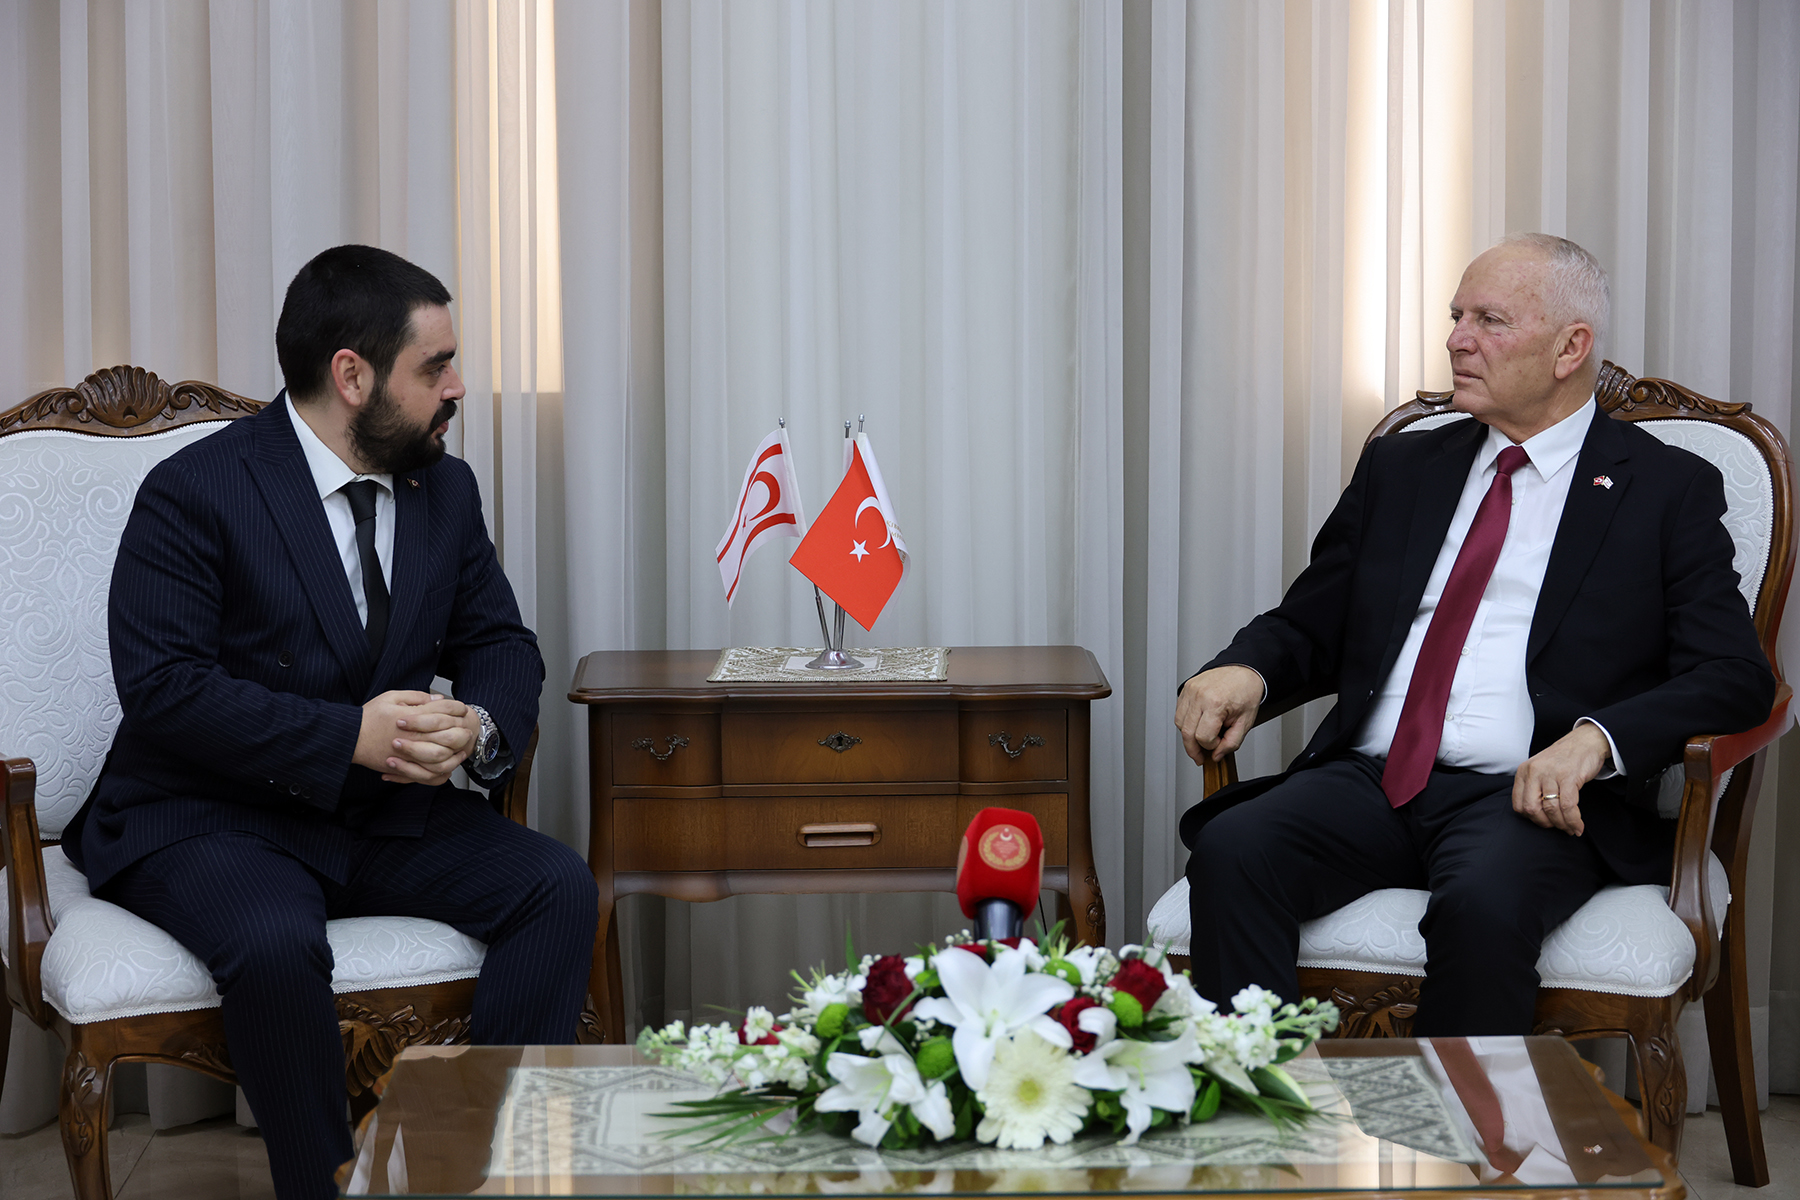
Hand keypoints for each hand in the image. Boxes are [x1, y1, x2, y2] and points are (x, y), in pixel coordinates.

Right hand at [354, 691, 478, 786]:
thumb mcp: (391, 697)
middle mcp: (415, 738)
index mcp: (413, 718)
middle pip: (449, 737)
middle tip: (467, 731)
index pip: (444, 711)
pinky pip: (428, 776)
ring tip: (461, 751)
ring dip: (455, 755)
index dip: (457, 708)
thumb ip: (417, 697)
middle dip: (462, 733)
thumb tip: (438, 699)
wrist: (351, 738)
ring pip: (442, 759)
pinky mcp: (404, 768)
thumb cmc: (369, 717)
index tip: (462, 708)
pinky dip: (440, 773)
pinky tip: (446, 768)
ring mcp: (410, 755)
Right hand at [1174, 665, 1263, 765]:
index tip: (1220, 743)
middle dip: (1194, 749)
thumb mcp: (1245, 722)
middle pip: (1186, 732)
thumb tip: (1216, 755)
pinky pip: (1179, 712)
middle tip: (1200, 756)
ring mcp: (1190, 690)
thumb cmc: (1246, 692)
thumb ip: (1231, 743)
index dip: (1211, 746)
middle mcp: (1199, 695)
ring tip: (1202, 736)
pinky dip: (1186, 722)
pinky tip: (1197, 723)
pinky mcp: (1186, 688)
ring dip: (1188, 735)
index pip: (1203, 737)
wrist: (1243, 671)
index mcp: (1215, 703)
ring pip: (1179, 723)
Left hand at [1511, 724, 1610, 836]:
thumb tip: (1537, 817)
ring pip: (1551, 809)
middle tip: (1558, 827)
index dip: (1531, 818)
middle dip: (1545, 824)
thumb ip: (1534, 789)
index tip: (1544, 822)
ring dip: (1563, 824)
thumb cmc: (1563, 759)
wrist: (1585, 741)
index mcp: (1523, 771)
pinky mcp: (1568, 776)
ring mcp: (1550, 773)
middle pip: (1531, 809)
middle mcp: (1534, 771)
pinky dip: (1573, 820)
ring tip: (1571, 829)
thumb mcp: (1540, 770)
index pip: (1518, 804)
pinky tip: (1578, 826)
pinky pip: (1568, 806)